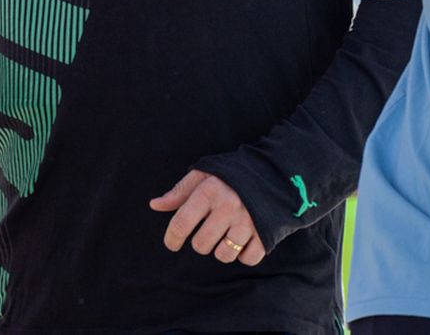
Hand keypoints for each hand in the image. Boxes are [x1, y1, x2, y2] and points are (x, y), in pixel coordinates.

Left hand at [149, 169, 266, 266]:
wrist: (274, 170)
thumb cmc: (232, 174)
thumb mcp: (204, 174)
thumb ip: (179, 191)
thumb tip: (154, 205)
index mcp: (210, 191)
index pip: (181, 223)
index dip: (172, 238)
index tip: (172, 244)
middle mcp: (228, 207)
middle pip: (201, 245)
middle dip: (201, 241)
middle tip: (209, 230)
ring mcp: (248, 222)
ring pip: (223, 255)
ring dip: (222, 249)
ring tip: (226, 235)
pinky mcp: (266, 233)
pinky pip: (247, 259)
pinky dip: (243, 254)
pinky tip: (243, 241)